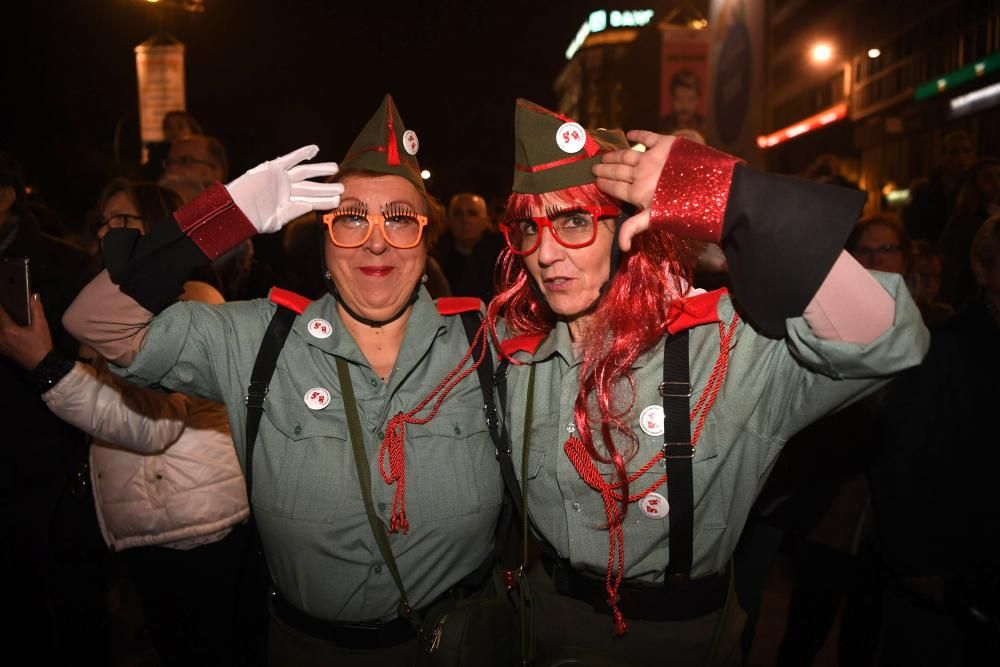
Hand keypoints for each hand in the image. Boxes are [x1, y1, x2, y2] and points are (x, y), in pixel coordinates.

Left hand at [0, 294, 53, 369]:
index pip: (0, 313)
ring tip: (3, 320)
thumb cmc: (41, 344)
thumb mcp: (41, 325)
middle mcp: (1, 337)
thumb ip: (36, 309)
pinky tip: (3, 333)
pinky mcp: (2, 351)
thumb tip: (34, 295)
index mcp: (8, 329)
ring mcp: (0, 345)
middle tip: (2, 312)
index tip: (1, 300)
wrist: (42, 364)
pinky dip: (0, 334)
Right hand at [225, 145, 343, 233]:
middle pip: (311, 187)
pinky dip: (302, 153)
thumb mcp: (277, 220)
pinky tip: (315, 149)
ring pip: (304, 173)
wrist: (236, 211)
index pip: (310, 201)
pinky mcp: (273, 169)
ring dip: (319, 170)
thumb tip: (311, 205)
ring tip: (335, 168)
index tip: (338, 201)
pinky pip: (290, 159)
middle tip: (342, 187)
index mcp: (288, 204)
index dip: (324, 200)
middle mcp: (286, 191)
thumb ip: (295, 212)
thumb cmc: (253, 219)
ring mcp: (280, 179)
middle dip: (326, 188)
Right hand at [592, 130, 676, 251]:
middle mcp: (640, 173)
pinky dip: (638, 134)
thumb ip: (634, 228)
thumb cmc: (681, 209)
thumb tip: (622, 248)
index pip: (615, 187)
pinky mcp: (665, 144)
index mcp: (636, 192)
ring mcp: (651, 158)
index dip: (604, 184)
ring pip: (627, 155)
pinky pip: (647, 137)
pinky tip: (629, 133)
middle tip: (594, 166)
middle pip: (617, 171)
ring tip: (605, 155)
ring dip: (614, 155)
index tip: (595, 181)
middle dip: (604, 169)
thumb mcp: (656, 220)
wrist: (707, 188)